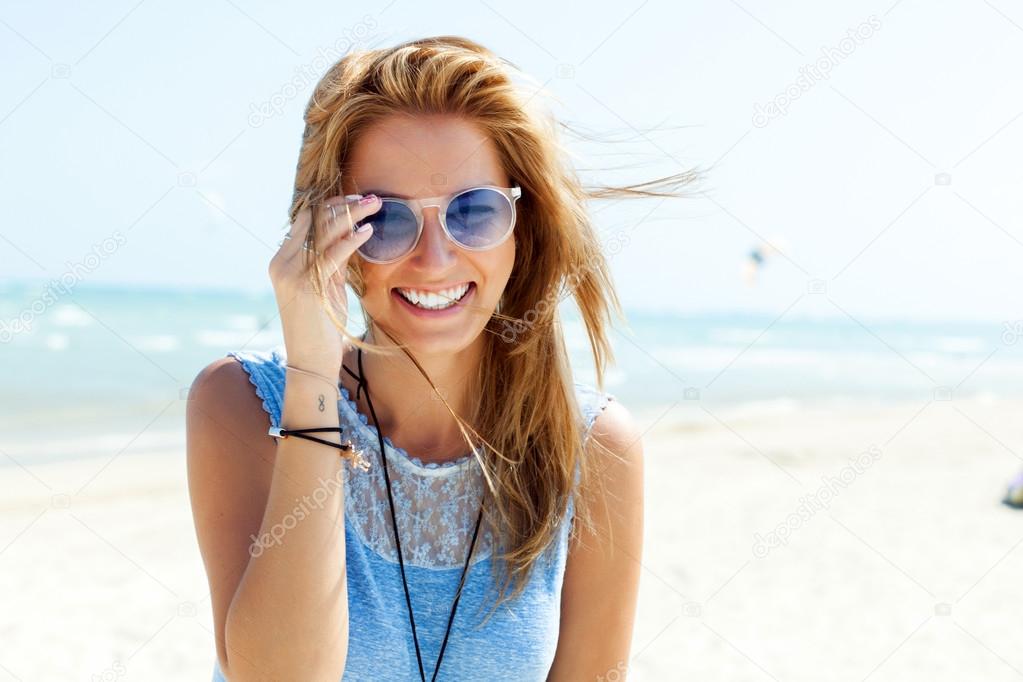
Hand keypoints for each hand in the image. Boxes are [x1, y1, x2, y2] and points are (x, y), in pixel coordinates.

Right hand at [268, 193, 379, 374]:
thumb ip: (330, 262)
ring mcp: (292, 274)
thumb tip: (347, 234)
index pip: (305, 221)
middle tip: (369, 197)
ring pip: (324, 232)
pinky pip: (332, 254)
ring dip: (352, 214)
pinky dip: (351, 239)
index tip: (355, 199)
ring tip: (374, 204)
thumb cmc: (321, 326)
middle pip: (314, 221)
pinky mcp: (308, 286)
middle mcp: (282, 264)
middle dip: (343, 204)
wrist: (311, 361)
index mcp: (281, 261)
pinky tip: (368, 231)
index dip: (331, 206)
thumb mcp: (324, 287)